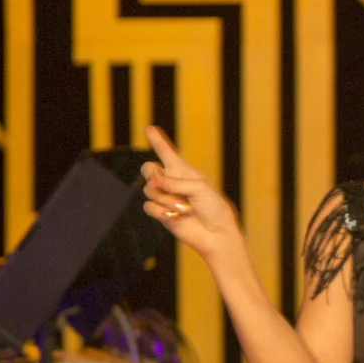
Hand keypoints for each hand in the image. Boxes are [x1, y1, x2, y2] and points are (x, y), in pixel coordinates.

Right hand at [141, 126, 243, 258]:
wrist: (215, 234)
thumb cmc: (214, 208)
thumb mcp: (200, 188)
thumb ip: (176, 182)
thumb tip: (154, 181)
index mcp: (184, 171)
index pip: (167, 153)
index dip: (158, 140)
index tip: (149, 128)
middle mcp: (172, 183)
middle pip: (148, 169)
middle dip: (152, 173)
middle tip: (163, 181)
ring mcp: (166, 198)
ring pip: (149, 190)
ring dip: (167, 199)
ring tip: (185, 208)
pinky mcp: (161, 214)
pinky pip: (149, 207)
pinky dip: (161, 211)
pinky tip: (175, 216)